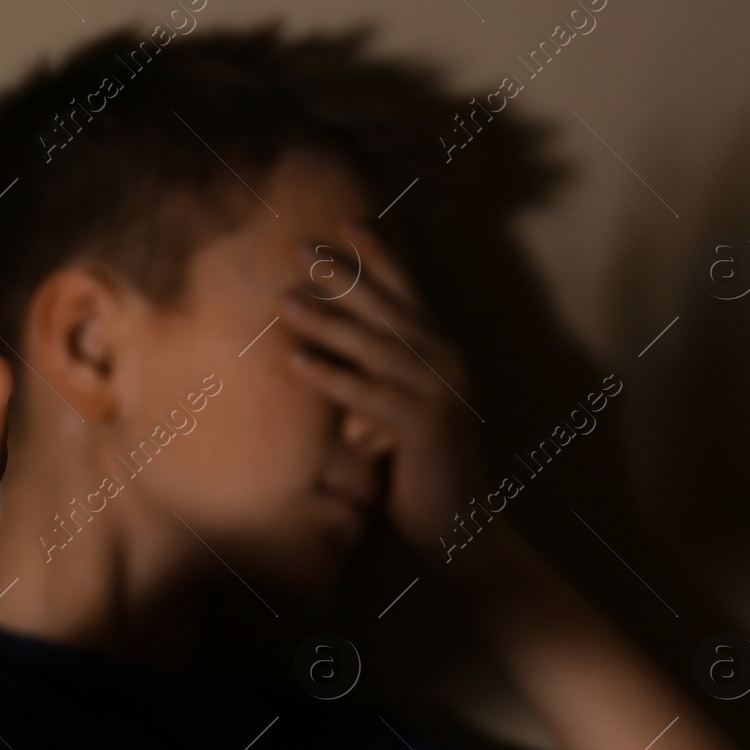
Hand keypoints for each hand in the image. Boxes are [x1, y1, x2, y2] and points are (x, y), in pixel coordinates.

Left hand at [279, 222, 495, 569]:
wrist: (464, 529)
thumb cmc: (424, 475)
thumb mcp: (399, 417)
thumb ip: (378, 383)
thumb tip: (331, 358)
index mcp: (441, 356)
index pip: (409, 295)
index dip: (383, 257)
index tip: (350, 221)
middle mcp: (444, 364)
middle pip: (389, 308)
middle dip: (347, 275)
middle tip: (304, 248)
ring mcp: (436, 392)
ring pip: (374, 346)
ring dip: (327, 321)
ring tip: (285, 300)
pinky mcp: (422, 426)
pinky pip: (366, 394)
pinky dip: (329, 376)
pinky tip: (294, 361)